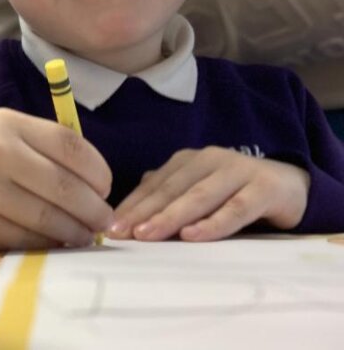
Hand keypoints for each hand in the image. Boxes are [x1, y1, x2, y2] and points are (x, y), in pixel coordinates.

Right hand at [0, 108, 112, 249]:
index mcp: (7, 123)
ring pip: (49, 217)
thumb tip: (92, 181)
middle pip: (65, 185)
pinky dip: (48, 244)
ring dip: (76, 231)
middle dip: (94, 208)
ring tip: (85, 235)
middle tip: (105, 220)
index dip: (98, 170)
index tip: (106, 187)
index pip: (70, 145)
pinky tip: (57, 243)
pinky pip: (26, 238)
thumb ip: (40, 146)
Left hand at [109, 147, 310, 241]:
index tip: (109, 227)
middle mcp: (208, 159)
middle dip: (142, 212)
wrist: (287, 184)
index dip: (131, 205)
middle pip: (170, 189)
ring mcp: (237, 171)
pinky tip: (193, 235)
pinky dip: (213, 223)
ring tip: (146, 234)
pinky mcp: (263, 189)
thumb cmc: (233, 191)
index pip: (153, 185)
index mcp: (187, 161)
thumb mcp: (198, 190)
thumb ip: (168, 196)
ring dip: (170, 216)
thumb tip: (127, 211)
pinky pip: (235, 208)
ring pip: (198, 196)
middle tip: (120, 233)